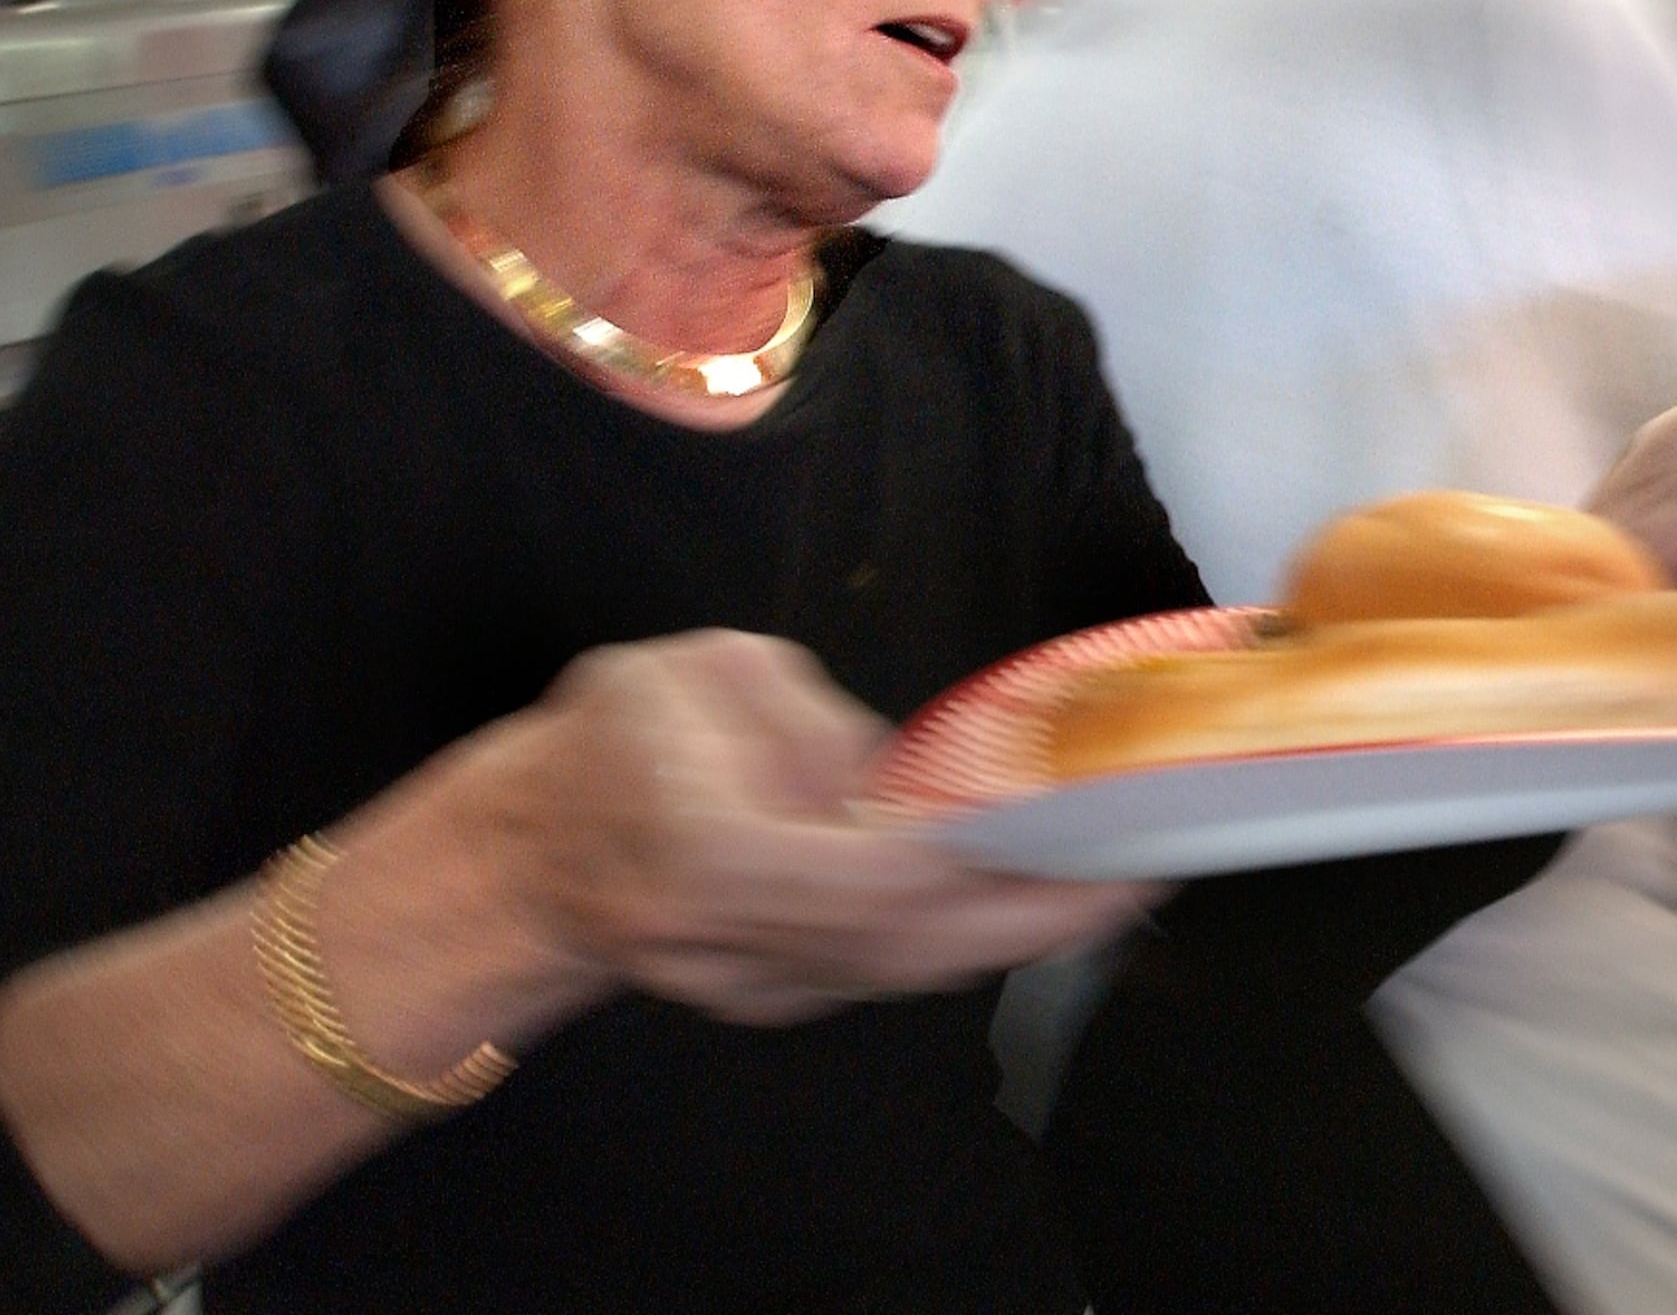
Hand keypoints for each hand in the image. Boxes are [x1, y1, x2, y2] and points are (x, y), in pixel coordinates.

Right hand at [460, 631, 1155, 1025]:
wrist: (525, 856)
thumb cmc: (611, 743)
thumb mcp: (702, 676)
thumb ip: (818, 722)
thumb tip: (915, 772)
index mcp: (711, 854)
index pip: (879, 878)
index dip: (990, 860)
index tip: (1083, 832)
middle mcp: (742, 945)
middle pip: (926, 948)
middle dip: (1051, 914)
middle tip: (1151, 865)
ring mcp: (764, 989)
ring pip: (923, 969)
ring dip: (1027, 927)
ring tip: (1120, 874)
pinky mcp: (784, 999)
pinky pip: (900, 971)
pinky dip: (976, 935)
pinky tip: (1039, 892)